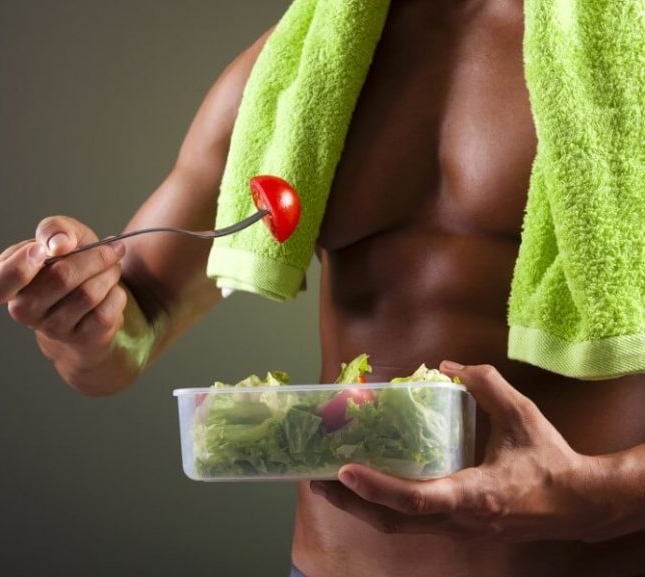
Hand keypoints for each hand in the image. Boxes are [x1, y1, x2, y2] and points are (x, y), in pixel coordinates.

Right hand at [0, 216, 127, 363]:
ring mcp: (51, 328)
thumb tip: (60, 243)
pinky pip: (106, 310)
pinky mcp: (81, 338)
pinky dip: (117, 292)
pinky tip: (111, 289)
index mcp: (3, 281)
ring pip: (88, 293)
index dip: (19, 267)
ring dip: (110, 272)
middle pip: (61, 278)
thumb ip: (54, 229)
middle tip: (110, 248)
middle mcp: (22, 309)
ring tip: (112, 266)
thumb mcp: (59, 236)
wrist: (88, 304)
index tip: (42, 250)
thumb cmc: (66, 263)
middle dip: (95, 256)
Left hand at [310, 362, 613, 542]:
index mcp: (475, 495)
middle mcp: (459, 520)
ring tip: (329, 485)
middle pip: (395, 521)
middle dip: (352, 503)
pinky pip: (412, 523)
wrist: (579, 505)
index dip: (378, 488)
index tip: (345, 471)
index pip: (418, 499)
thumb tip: (447, 366)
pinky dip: (383, 508)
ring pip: (399, 527)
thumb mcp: (522, 416)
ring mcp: (458, 529)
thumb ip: (485, 385)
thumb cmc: (550, 461)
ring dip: (362, 508)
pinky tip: (366, 490)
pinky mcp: (458, 528)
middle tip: (317, 480)